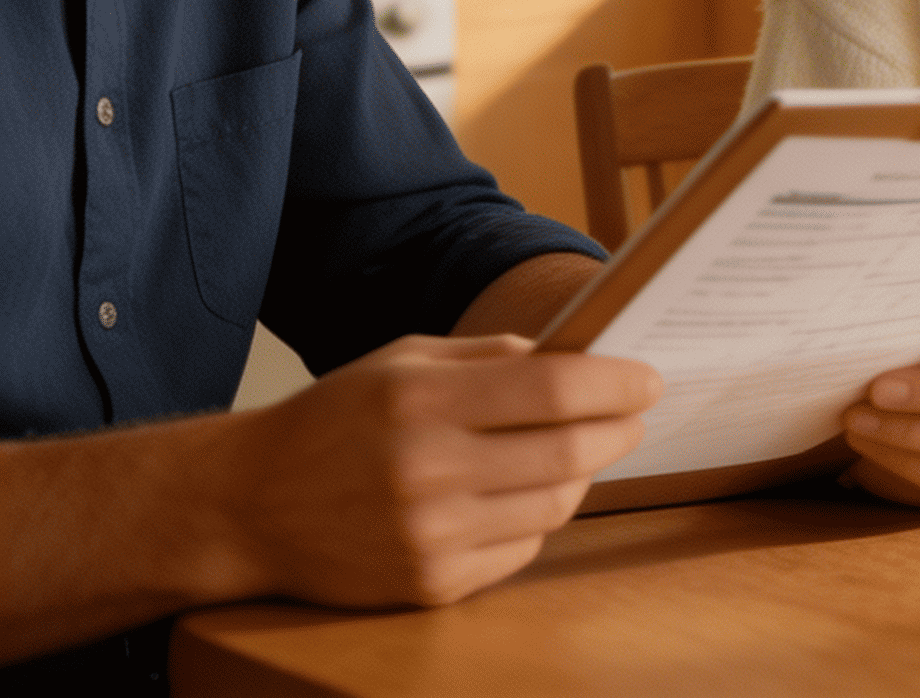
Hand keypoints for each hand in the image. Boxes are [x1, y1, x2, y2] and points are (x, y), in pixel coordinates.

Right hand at [217, 334, 662, 607]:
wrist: (248, 506)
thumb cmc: (338, 418)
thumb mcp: (406, 359)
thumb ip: (492, 355)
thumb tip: (577, 355)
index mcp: (423, 403)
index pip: (553, 392)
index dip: (614, 384)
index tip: (648, 378)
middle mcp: (427, 473)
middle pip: (566, 452)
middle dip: (617, 429)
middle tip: (634, 412)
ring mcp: (428, 538)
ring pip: (553, 507)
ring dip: (584, 474)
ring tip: (585, 448)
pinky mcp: (427, 587)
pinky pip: (520, 552)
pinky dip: (540, 519)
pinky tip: (531, 493)